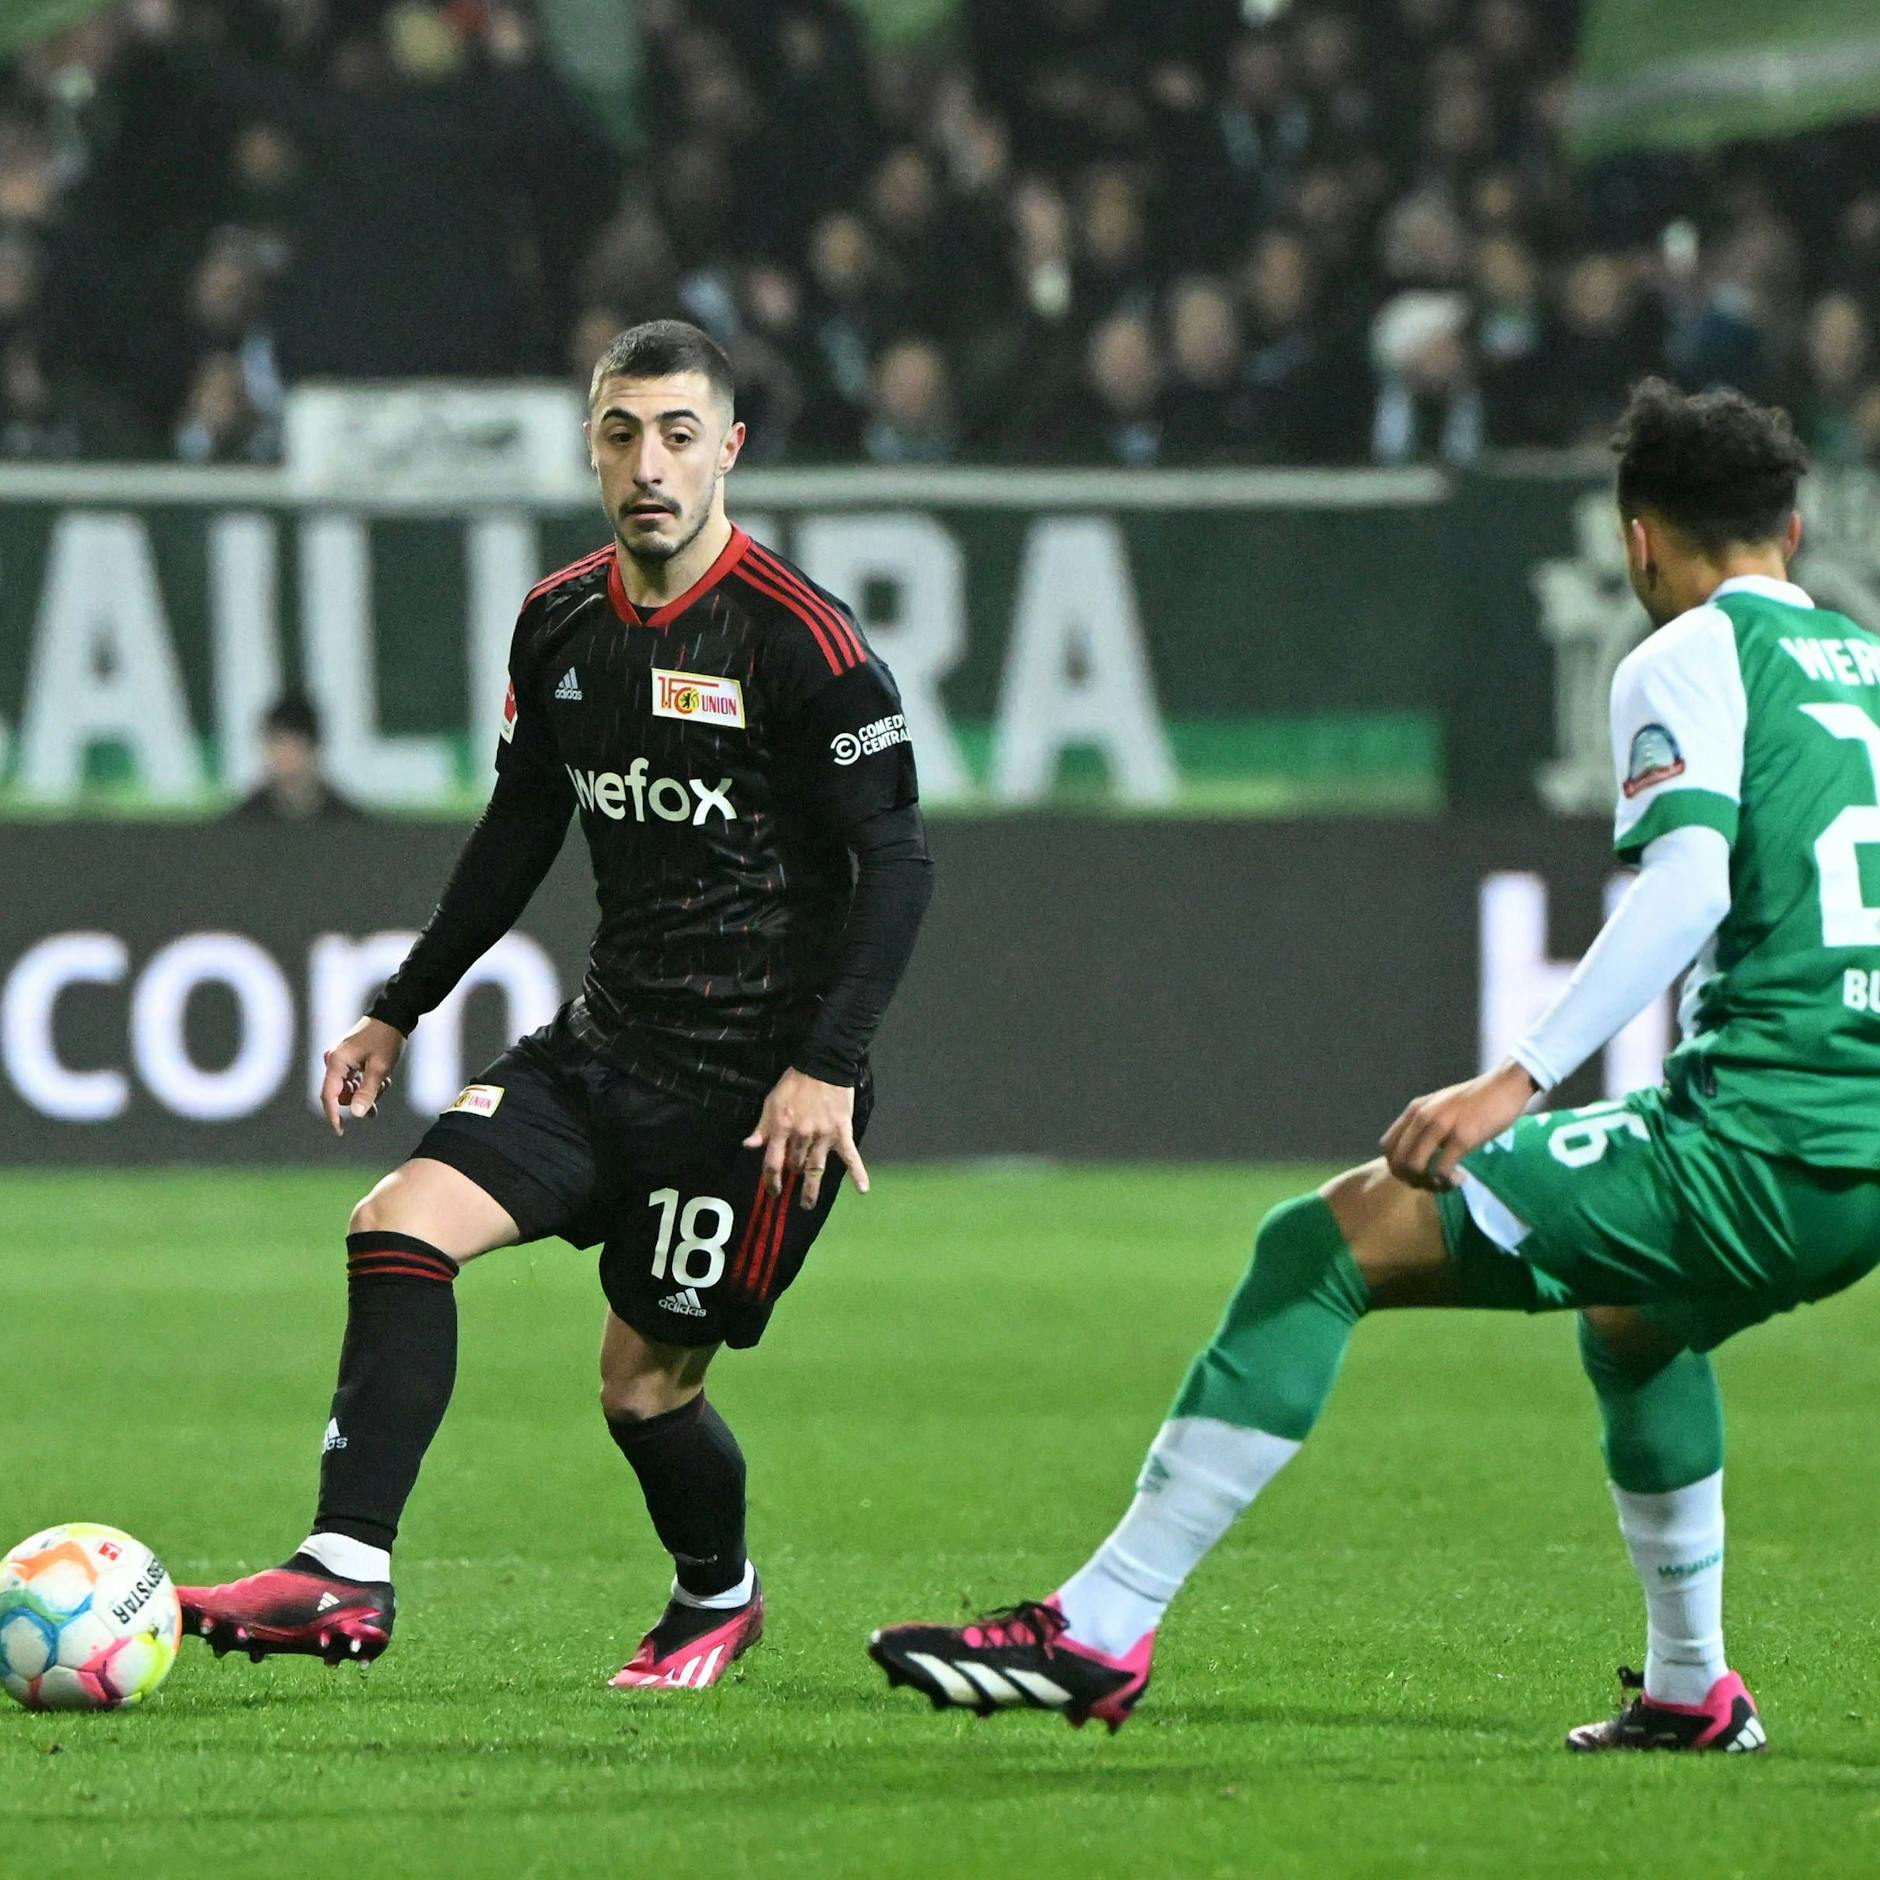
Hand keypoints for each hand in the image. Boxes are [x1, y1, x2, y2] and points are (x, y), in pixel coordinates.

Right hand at [320, 1016, 405, 1135]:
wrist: (394, 1016)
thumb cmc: (386, 1040)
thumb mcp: (379, 1069)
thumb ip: (367, 1092)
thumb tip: (355, 1114)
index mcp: (336, 1062)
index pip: (328, 1096)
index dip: (333, 1116)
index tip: (340, 1131)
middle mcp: (335, 1061)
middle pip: (340, 1093)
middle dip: (359, 1099)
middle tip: (378, 1097)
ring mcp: (342, 1060)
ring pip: (350, 1088)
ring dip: (367, 1091)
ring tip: (384, 1083)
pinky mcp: (350, 1059)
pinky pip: (355, 1079)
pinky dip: (368, 1083)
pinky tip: (383, 1079)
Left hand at [743, 1069, 867, 1209]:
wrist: (823, 1065)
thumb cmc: (795, 1083)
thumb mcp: (772, 1101)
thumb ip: (762, 1126)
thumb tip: (749, 1146)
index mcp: (782, 1128)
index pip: (773, 1162)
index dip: (771, 1180)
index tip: (773, 1191)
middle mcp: (802, 1136)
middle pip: (795, 1164)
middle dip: (793, 1171)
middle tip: (794, 1175)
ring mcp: (824, 1136)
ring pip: (816, 1167)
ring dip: (811, 1187)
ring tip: (808, 1204)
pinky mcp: (842, 1132)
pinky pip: (851, 1155)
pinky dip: (858, 1172)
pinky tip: (863, 1189)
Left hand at [1380, 1059, 1540, 1191]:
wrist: (1505, 1085)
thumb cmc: (1476, 1100)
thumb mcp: (1441, 1108)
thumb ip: (1426, 1126)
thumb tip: (1417, 1154)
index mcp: (1415, 1110)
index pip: (1387, 1145)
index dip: (1396, 1165)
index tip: (1416, 1172)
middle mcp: (1422, 1117)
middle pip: (1398, 1161)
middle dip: (1411, 1180)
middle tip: (1432, 1183)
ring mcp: (1440, 1126)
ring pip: (1415, 1168)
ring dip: (1428, 1184)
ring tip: (1446, 1183)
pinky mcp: (1462, 1137)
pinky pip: (1442, 1170)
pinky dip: (1447, 1182)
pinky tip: (1460, 1178)